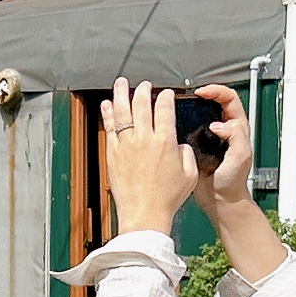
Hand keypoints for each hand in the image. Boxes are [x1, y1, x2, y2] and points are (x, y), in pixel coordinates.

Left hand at [101, 80, 198, 237]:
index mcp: (165, 141)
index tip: (166, 93)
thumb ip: (186, 154)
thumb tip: (178, 145)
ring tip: (121, 83)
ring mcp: (126, 145)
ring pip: (122, 111)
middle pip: (142, 105)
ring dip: (121, 94)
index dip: (165, 97)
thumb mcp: (189, 174)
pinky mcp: (112, 154)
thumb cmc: (167, 197)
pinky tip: (107, 104)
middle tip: (144, 85)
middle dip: (143, 90)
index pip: (165, 109)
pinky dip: (108, 113)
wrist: (144, 213)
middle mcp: (144, 139)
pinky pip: (109, 128)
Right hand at [192, 83, 257, 213]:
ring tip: (180, 105)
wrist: (220, 200)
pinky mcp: (197, 145)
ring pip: (202, 113)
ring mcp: (210, 137)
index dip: (217, 91)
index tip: (202, 93)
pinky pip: (190, 128)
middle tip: (190, 96)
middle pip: (215, 101)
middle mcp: (225, 129)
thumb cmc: (233, 182)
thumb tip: (218, 124)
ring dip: (192, 106)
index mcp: (238, 128)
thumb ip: (235, 136)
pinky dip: (183, 122)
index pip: (230, 99)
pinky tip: (174, 123)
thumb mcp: (240, 157)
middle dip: (204, 94)